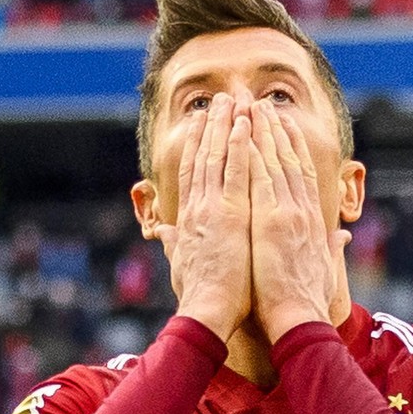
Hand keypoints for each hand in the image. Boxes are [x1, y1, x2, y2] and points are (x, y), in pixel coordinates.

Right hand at [155, 93, 252, 342]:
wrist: (207, 314)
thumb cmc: (200, 299)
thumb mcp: (182, 266)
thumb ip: (177, 245)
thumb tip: (167, 235)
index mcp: (189, 221)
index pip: (192, 175)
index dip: (196, 146)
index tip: (201, 124)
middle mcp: (198, 208)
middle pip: (204, 157)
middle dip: (211, 126)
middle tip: (218, 100)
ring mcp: (214, 208)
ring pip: (219, 156)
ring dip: (226, 125)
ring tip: (232, 99)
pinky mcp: (231, 213)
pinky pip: (237, 171)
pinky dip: (240, 145)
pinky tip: (245, 123)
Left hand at [247, 101, 351, 342]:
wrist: (299, 321)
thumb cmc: (306, 305)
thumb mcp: (322, 271)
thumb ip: (329, 250)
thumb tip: (340, 239)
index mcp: (311, 222)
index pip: (301, 176)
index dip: (292, 148)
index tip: (284, 127)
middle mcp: (302, 212)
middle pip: (289, 161)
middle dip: (276, 130)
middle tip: (265, 104)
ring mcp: (288, 213)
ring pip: (274, 161)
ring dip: (262, 131)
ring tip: (251, 105)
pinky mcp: (273, 219)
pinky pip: (261, 176)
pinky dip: (254, 150)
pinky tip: (245, 129)